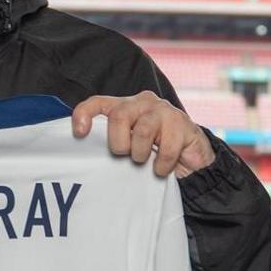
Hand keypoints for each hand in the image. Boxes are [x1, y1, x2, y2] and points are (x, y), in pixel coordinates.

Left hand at [72, 92, 212, 177]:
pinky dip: (161, 165)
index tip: (79, 134)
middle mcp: (143, 102)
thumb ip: (111, 142)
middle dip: (119, 143)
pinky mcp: (182, 124)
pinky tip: (161, 168)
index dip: (84, 114)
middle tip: (126, 155)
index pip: (98, 102)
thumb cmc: (153, 152)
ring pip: (143, 130)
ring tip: (145, 162)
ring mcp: (164, 111)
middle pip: (119, 116)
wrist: (191, 160)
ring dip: (141, 154)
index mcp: (125, 106)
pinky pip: (166, 148)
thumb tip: (86, 152)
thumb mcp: (128, 146)